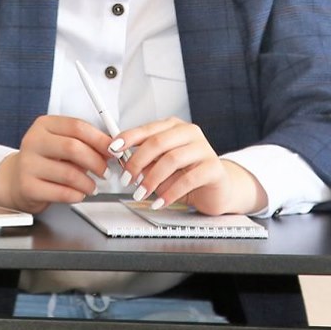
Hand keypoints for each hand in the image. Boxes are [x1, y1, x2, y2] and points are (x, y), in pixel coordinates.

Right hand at [0, 115, 114, 212]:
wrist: (15, 180)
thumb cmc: (45, 160)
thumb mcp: (60, 144)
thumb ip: (83, 143)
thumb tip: (111, 149)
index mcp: (44, 125)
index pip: (77, 127)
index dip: (100, 139)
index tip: (113, 150)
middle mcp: (33, 141)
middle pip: (73, 148)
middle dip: (96, 162)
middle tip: (105, 171)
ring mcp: (28, 164)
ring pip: (69, 173)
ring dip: (88, 183)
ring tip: (92, 186)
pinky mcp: (27, 186)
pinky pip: (61, 192)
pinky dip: (76, 195)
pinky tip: (79, 194)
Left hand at [115, 117, 265, 214]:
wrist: (217, 188)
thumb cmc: (187, 173)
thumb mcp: (162, 165)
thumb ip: (146, 161)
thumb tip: (124, 164)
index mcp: (174, 127)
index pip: (147, 129)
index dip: (128, 138)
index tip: (113, 149)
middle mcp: (190, 133)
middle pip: (158, 142)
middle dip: (137, 162)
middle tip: (126, 179)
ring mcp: (204, 149)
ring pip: (171, 160)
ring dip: (152, 179)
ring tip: (142, 193)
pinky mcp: (214, 168)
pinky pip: (188, 180)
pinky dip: (169, 193)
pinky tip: (160, 202)